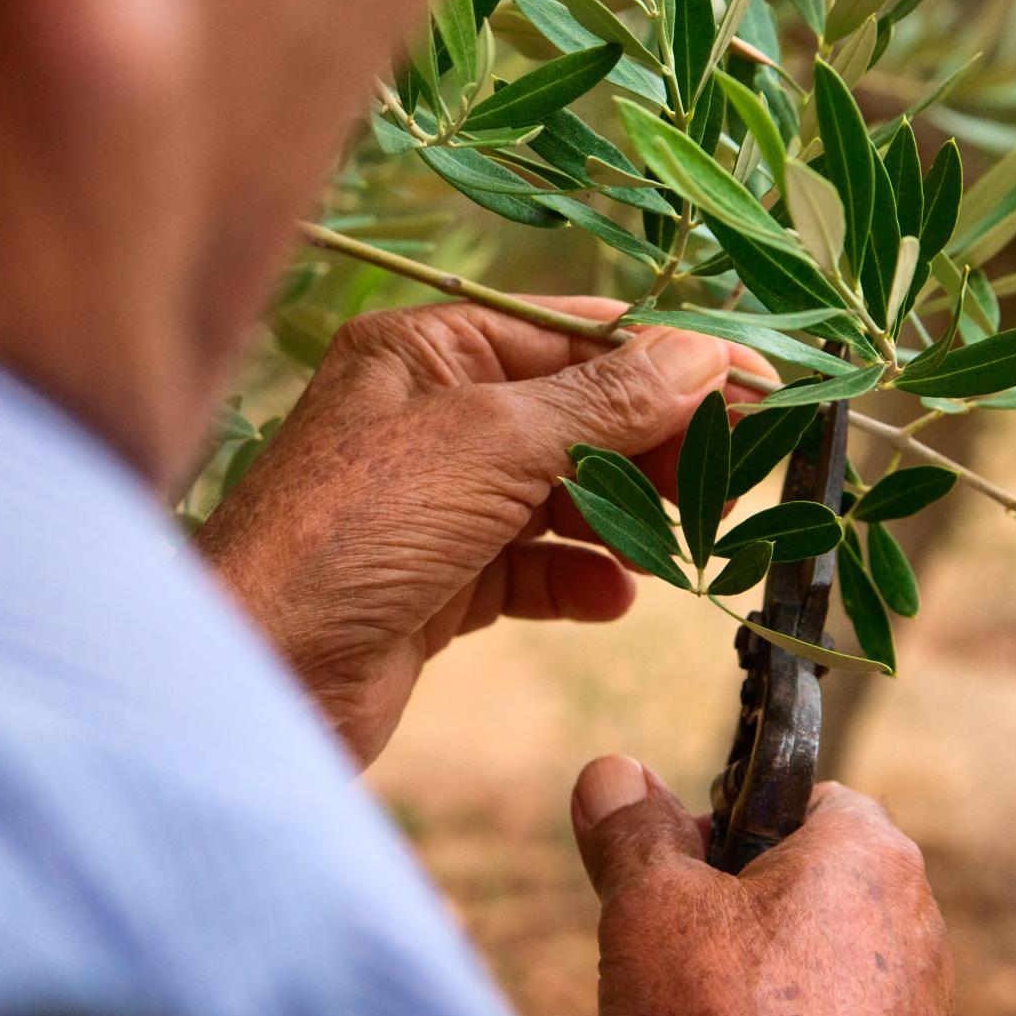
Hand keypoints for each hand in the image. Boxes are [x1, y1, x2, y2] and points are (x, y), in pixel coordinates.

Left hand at [197, 298, 776, 766]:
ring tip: (685, 541)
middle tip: (739, 474)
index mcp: (431, 350)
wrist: (254, 678)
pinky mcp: (442, 580)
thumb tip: (704, 355)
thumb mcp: (491, 444)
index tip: (761, 388)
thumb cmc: (355, 531)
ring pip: (565, 494)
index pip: (580, 337)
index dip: (674, 359)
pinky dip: (578, 576)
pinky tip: (612, 594)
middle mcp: (434, 417)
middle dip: (659, 445)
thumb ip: (604, 402)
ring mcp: (438, 503)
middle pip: (581, 416)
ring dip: (627, 516)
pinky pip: (534, 565)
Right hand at [573, 758, 954, 1015]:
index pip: (801, 794)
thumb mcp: (650, 905)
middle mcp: (912, 924)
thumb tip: (612, 772)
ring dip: (751, 969)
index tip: (687, 866)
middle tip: (680, 946)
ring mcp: (915, 1010)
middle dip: (733, 900)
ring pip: (810, 952)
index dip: (730, 820)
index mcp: (869, 856)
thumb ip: (631, 827)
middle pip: (802, 874)